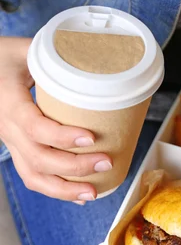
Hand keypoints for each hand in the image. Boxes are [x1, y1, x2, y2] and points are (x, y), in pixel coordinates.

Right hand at [0, 37, 112, 202]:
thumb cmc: (2, 57)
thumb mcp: (24, 48)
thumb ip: (55, 54)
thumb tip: (96, 56)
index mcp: (9, 103)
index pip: (34, 126)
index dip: (62, 137)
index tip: (90, 138)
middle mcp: (7, 127)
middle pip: (38, 158)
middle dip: (74, 167)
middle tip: (106, 162)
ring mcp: (10, 141)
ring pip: (32, 175)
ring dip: (65, 189)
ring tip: (93, 193)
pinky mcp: (16, 148)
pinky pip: (32, 175)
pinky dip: (56, 189)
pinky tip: (79, 196)